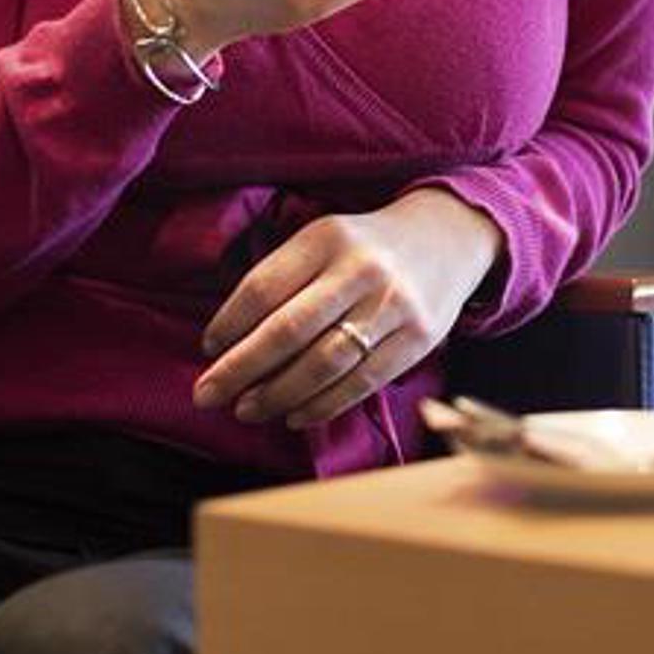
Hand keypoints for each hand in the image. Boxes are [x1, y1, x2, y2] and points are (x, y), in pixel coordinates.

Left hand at [191, 192, 505, 430]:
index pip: (264, 288)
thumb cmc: (365, 249)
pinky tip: (294, 415)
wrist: (447, 240)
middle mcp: (361, 269)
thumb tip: (228, 343)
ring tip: (247, 410)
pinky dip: (323, 405)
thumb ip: (284, 280)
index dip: (229, 324)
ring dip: (278, 394)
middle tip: (207, 395)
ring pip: (325, 363)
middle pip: (288, 330)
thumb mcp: (324, 240)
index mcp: (327, 238)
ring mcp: (394, 305)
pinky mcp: (419, 338)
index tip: (208, 349)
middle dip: (240, 369)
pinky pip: (363, 382)